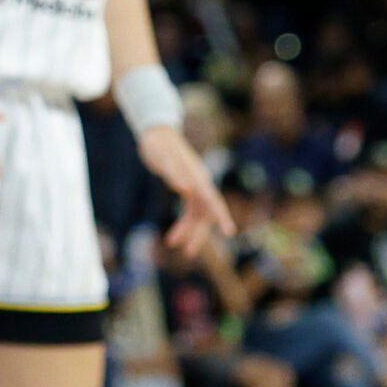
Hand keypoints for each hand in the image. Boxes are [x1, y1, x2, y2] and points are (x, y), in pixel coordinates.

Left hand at [137, 124, 230, 259]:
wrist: (156, 134)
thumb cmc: (159, 144)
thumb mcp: (162, 156)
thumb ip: (173, 171)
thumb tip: (186, 189)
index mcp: (198, 177)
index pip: (212, 200)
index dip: (221, 216)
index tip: (230, 232)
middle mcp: (200, 184)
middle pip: (205, 214)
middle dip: (198, 234)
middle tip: (188, 253)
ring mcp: (195, 187)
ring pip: (197, 216)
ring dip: (188, 231)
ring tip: (173, 244)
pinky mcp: (187, 189)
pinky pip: (190, 212)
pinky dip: (183, 224)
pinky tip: (174, 236)